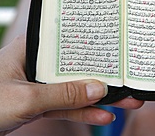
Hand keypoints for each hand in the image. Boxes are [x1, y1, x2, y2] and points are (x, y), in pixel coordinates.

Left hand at [0, 35, 141, 134]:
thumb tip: (98, 87)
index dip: (94, 43)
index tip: (117, 48)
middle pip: (76, 65)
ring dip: (98, 96)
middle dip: (102, 74)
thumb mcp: (25, 98)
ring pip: (74, 87)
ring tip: (125, 99)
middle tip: (128, 77)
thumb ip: (62, 94)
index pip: (69, 40)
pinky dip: (82, 111)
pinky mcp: (40, 102)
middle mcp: (39, 62)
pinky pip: (66, 105)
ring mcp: (41, 83)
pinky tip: (102, 114)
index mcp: (33, 47)